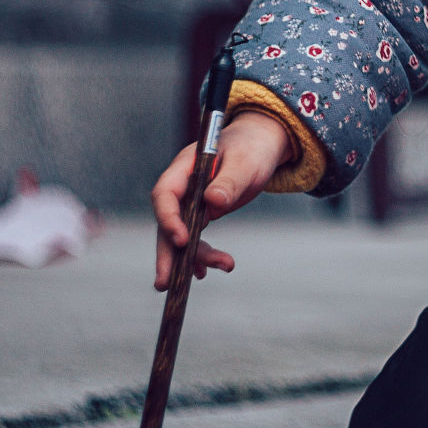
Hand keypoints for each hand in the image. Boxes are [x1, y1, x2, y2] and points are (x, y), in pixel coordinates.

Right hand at [151, 109, 292, 287]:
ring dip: (188, 258)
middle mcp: (182, 185)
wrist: (262, 145)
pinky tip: (202, 272)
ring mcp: (189, 200)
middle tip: (165, 282)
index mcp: (185, 165)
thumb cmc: (252, 147)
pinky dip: (197, 255)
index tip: (182, 240)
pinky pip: (193, 237)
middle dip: (166, 252)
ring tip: (202, 275)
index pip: (165, 193)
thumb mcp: (245, 162)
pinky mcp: (200, 212)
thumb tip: (213, 202)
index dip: (168, 217)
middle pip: (167, 220)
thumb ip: (229, 181)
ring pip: (181, 234)